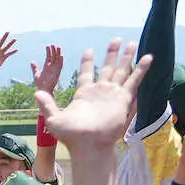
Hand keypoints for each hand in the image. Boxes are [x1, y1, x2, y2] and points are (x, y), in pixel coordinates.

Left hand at [0, 30, 17, 73]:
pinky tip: (16, 49)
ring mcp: (0, 53)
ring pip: (7, 47)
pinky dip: (13, 52)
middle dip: (4, 37)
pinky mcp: (3, 57)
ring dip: (11, 43)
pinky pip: (9, 54)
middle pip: (1, 41)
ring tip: (15, 39)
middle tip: (8, 31)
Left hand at [29, 44, 63, 92]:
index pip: (48, 57)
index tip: (47, 46)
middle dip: (53, 51)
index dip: (48, 51)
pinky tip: (61, 55)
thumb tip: (32, 62)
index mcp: (47, 67)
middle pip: (54, 57)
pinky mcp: (57, 73)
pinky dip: (61, 61)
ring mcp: (55, 69)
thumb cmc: (40, 83)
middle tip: (53, 44)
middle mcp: (51, 67)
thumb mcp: (36, 74)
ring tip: (58, 47)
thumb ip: (34, 68)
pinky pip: (60, 66)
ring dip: (58, 54)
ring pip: (57, 60)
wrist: (42, 90)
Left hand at [36, 40, 149, 156]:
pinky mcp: (123, 99)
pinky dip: (141, 68)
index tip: (90, 50)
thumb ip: (47, 104)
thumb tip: (36, 93)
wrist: (88, 145)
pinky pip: (134, 80)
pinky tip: (148, 56)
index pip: (86, 72)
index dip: (88, 61)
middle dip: (112, 53)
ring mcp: (112, 94)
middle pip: (107, 67)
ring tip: (131, 42)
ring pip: (121, 70)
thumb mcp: (53, 118)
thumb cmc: (71, 135)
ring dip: (127, 57)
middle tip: (116, 39)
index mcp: (83, 94)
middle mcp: (100, 92)